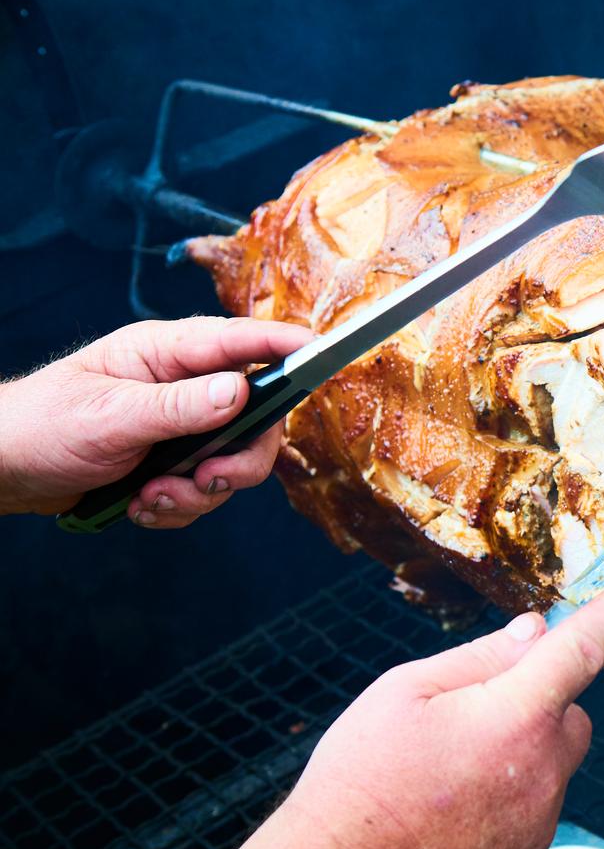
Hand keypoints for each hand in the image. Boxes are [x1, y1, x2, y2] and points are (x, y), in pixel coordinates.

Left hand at [0, 316, 313, 523]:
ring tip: (150, 498)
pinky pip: (206, 491)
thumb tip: (241, 392)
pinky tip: (141, 505)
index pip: (239, 341)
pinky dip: (179, 507)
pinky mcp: (174, 460)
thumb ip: (178, 407)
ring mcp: (182, 425)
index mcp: (166, 353)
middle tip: (207, 481)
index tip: (326, 350)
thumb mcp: (110, 417)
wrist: (5, 469)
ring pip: (234, 463)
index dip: (285, 345)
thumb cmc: (42, 425)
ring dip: (198, 493)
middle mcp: (183, 385)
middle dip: (237, 462)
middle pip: (256, 419)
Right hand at [273, 576, 603, 848]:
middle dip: (535, 707)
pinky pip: (534, 809)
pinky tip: (449, 816)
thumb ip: (479, 659)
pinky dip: (506, 802)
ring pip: (550, 766)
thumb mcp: (405, 693)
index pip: (583, 648)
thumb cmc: (363, 780)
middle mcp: (546, 769)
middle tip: (467, 721)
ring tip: (443, 778)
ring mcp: (542, 819)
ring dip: (518, 758)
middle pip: (568, 716)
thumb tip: (534, 632)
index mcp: (517, 715)